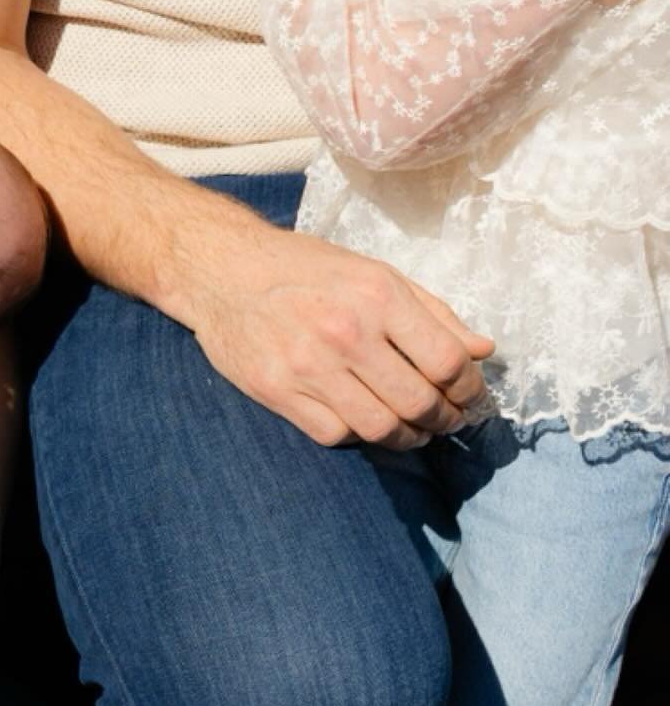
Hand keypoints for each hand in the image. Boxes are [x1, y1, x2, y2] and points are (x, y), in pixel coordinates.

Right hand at [185, 215, 493, 449]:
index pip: (446, 362)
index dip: (469, 388)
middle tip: (447, 419)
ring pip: (380, 428)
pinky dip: (357, 435)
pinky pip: (335, 434)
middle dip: (445, 419)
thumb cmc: (305, 268)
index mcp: (378, 295)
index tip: (470, 395)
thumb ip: (432, 313)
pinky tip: (362, 420)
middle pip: (418, 402)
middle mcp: (345, 331)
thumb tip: (483, 351)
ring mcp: (308, 365)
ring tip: (411, 429)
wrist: (222, 270)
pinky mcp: (276, 390)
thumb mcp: (374, 274)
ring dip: (407, 437)